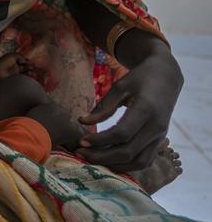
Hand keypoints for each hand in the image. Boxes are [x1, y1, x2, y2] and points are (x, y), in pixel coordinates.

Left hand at [0, 53, 31, 79]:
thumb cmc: (3, 62)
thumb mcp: (12, 56)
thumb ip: (20, 56)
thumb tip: (25, 61)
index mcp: (14, 60)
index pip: (23, 61)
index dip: (28, 62)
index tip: (32, 63)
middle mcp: (15, 67)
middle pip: (25, 67)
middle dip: (30, 67)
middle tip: (33, 67)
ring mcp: (16, 73)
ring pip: (25, 73)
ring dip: (30, 72)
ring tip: (32, 72)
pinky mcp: (16, 79)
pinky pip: (23, 78)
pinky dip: (28, 77)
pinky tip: (30, 76)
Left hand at [77, 44, 182, 170]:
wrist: (166, 79)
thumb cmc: (139, 80)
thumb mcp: (120, 87)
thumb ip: (104, 106)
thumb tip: (82, 121)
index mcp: (146, 109)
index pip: (122, 133)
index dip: (100, 140)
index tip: (81, 141)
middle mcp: (156, 127)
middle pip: (128, 152)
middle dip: (102, 156)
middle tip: (81, 153)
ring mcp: (161, 137)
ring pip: (138, 162)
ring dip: (114, 165)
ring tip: (92, 159)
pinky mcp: (160, 141)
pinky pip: (145, 161)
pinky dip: (127, 166)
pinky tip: (109, 162)